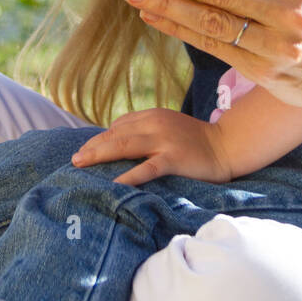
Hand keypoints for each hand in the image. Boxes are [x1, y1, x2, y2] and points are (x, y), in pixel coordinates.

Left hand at [71, 108, 233, 185]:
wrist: (227, 146)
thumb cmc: (195, 141)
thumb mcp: (168, 128)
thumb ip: (146, 131)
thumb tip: (117, 143)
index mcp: (153, 115)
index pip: (118, 125)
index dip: (99, 139)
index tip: (84, 152)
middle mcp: (155, 123)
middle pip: (116, 134)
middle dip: (92, 147)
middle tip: (74, 160)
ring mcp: (164, 140)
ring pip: (125, 146)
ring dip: (100, 155)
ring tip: (82, 165)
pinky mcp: (174, 158)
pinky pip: (146, 168)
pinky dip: (128, 176)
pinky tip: (114, 184)